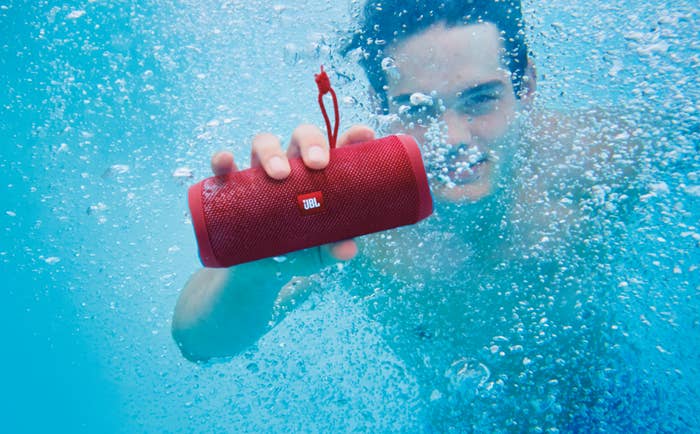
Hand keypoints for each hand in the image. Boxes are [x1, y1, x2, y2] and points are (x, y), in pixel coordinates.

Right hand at [210, 124, 375, 260]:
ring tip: (279, 174)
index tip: (364, 135)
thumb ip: (334, 248)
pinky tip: (225, 162)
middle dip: (311, 142)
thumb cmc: (298, 251)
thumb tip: (348, 249)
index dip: (352, 137)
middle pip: (302, 136)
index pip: (338, 147)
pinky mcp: (233, 186)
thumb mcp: (319, 252)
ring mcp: (261, 173)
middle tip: (318, 164)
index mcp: (319, 175)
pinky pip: (224, 167)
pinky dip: (223, 160)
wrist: (259, 271)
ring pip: (264, 143)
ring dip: (271, 152)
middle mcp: (292, 166)